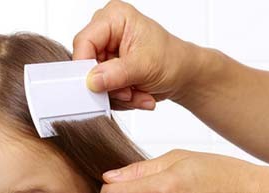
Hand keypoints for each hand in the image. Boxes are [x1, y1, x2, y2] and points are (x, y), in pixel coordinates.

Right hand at [72, 0, 200, 110]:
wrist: (183, 73)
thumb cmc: (172, 59)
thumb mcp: (144, 66)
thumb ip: (116, 74)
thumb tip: (92, 81)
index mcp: (114, 18)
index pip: (84, 41)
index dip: (85, 66)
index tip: (94, 86)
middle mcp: (106, 32)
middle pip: (87, 64)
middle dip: (109, 86)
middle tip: (129, 93)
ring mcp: (106, 51)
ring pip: (94, 81)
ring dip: (117, 95)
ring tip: (139, 94)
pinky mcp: (108, 68)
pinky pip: (102, 89)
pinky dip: (120, 98)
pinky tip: (137, 94)